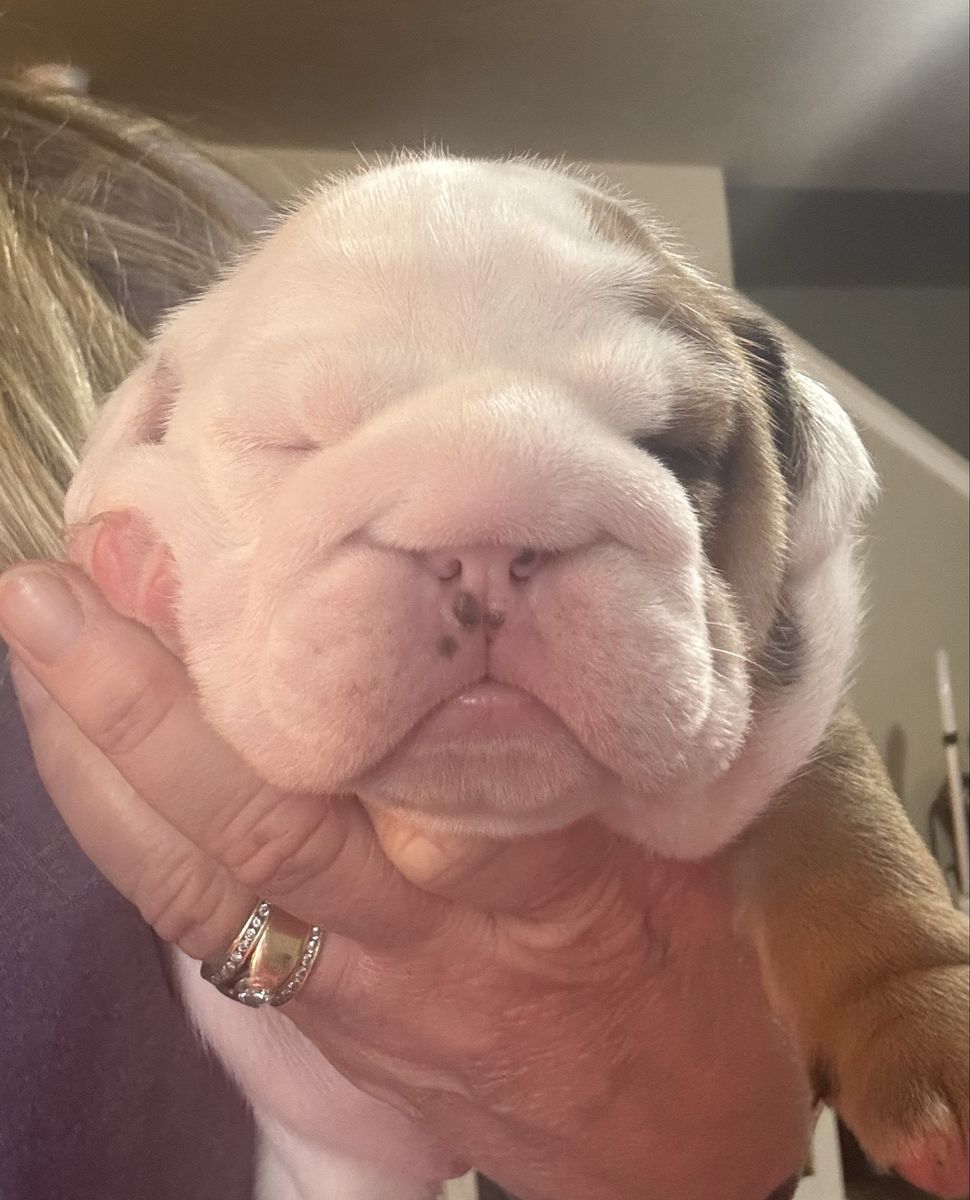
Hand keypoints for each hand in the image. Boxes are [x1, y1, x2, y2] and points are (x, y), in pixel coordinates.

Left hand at [0, 561, 810, 1199]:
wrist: (655, 1144)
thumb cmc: (684, 967)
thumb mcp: (678, 839)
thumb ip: (587, 735)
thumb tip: (515, 590)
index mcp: (556, 881)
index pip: (433, 762)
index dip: (332, 659)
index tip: (261, 537)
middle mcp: (437, 936)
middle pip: (278, 817)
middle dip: (161, 693)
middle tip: (84, 563)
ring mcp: (362, 985)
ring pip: (208, 876)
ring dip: (107, 748)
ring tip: (43, 622)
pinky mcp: (318, 1014)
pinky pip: (198, 923)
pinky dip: (123, 820)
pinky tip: (72, 735)